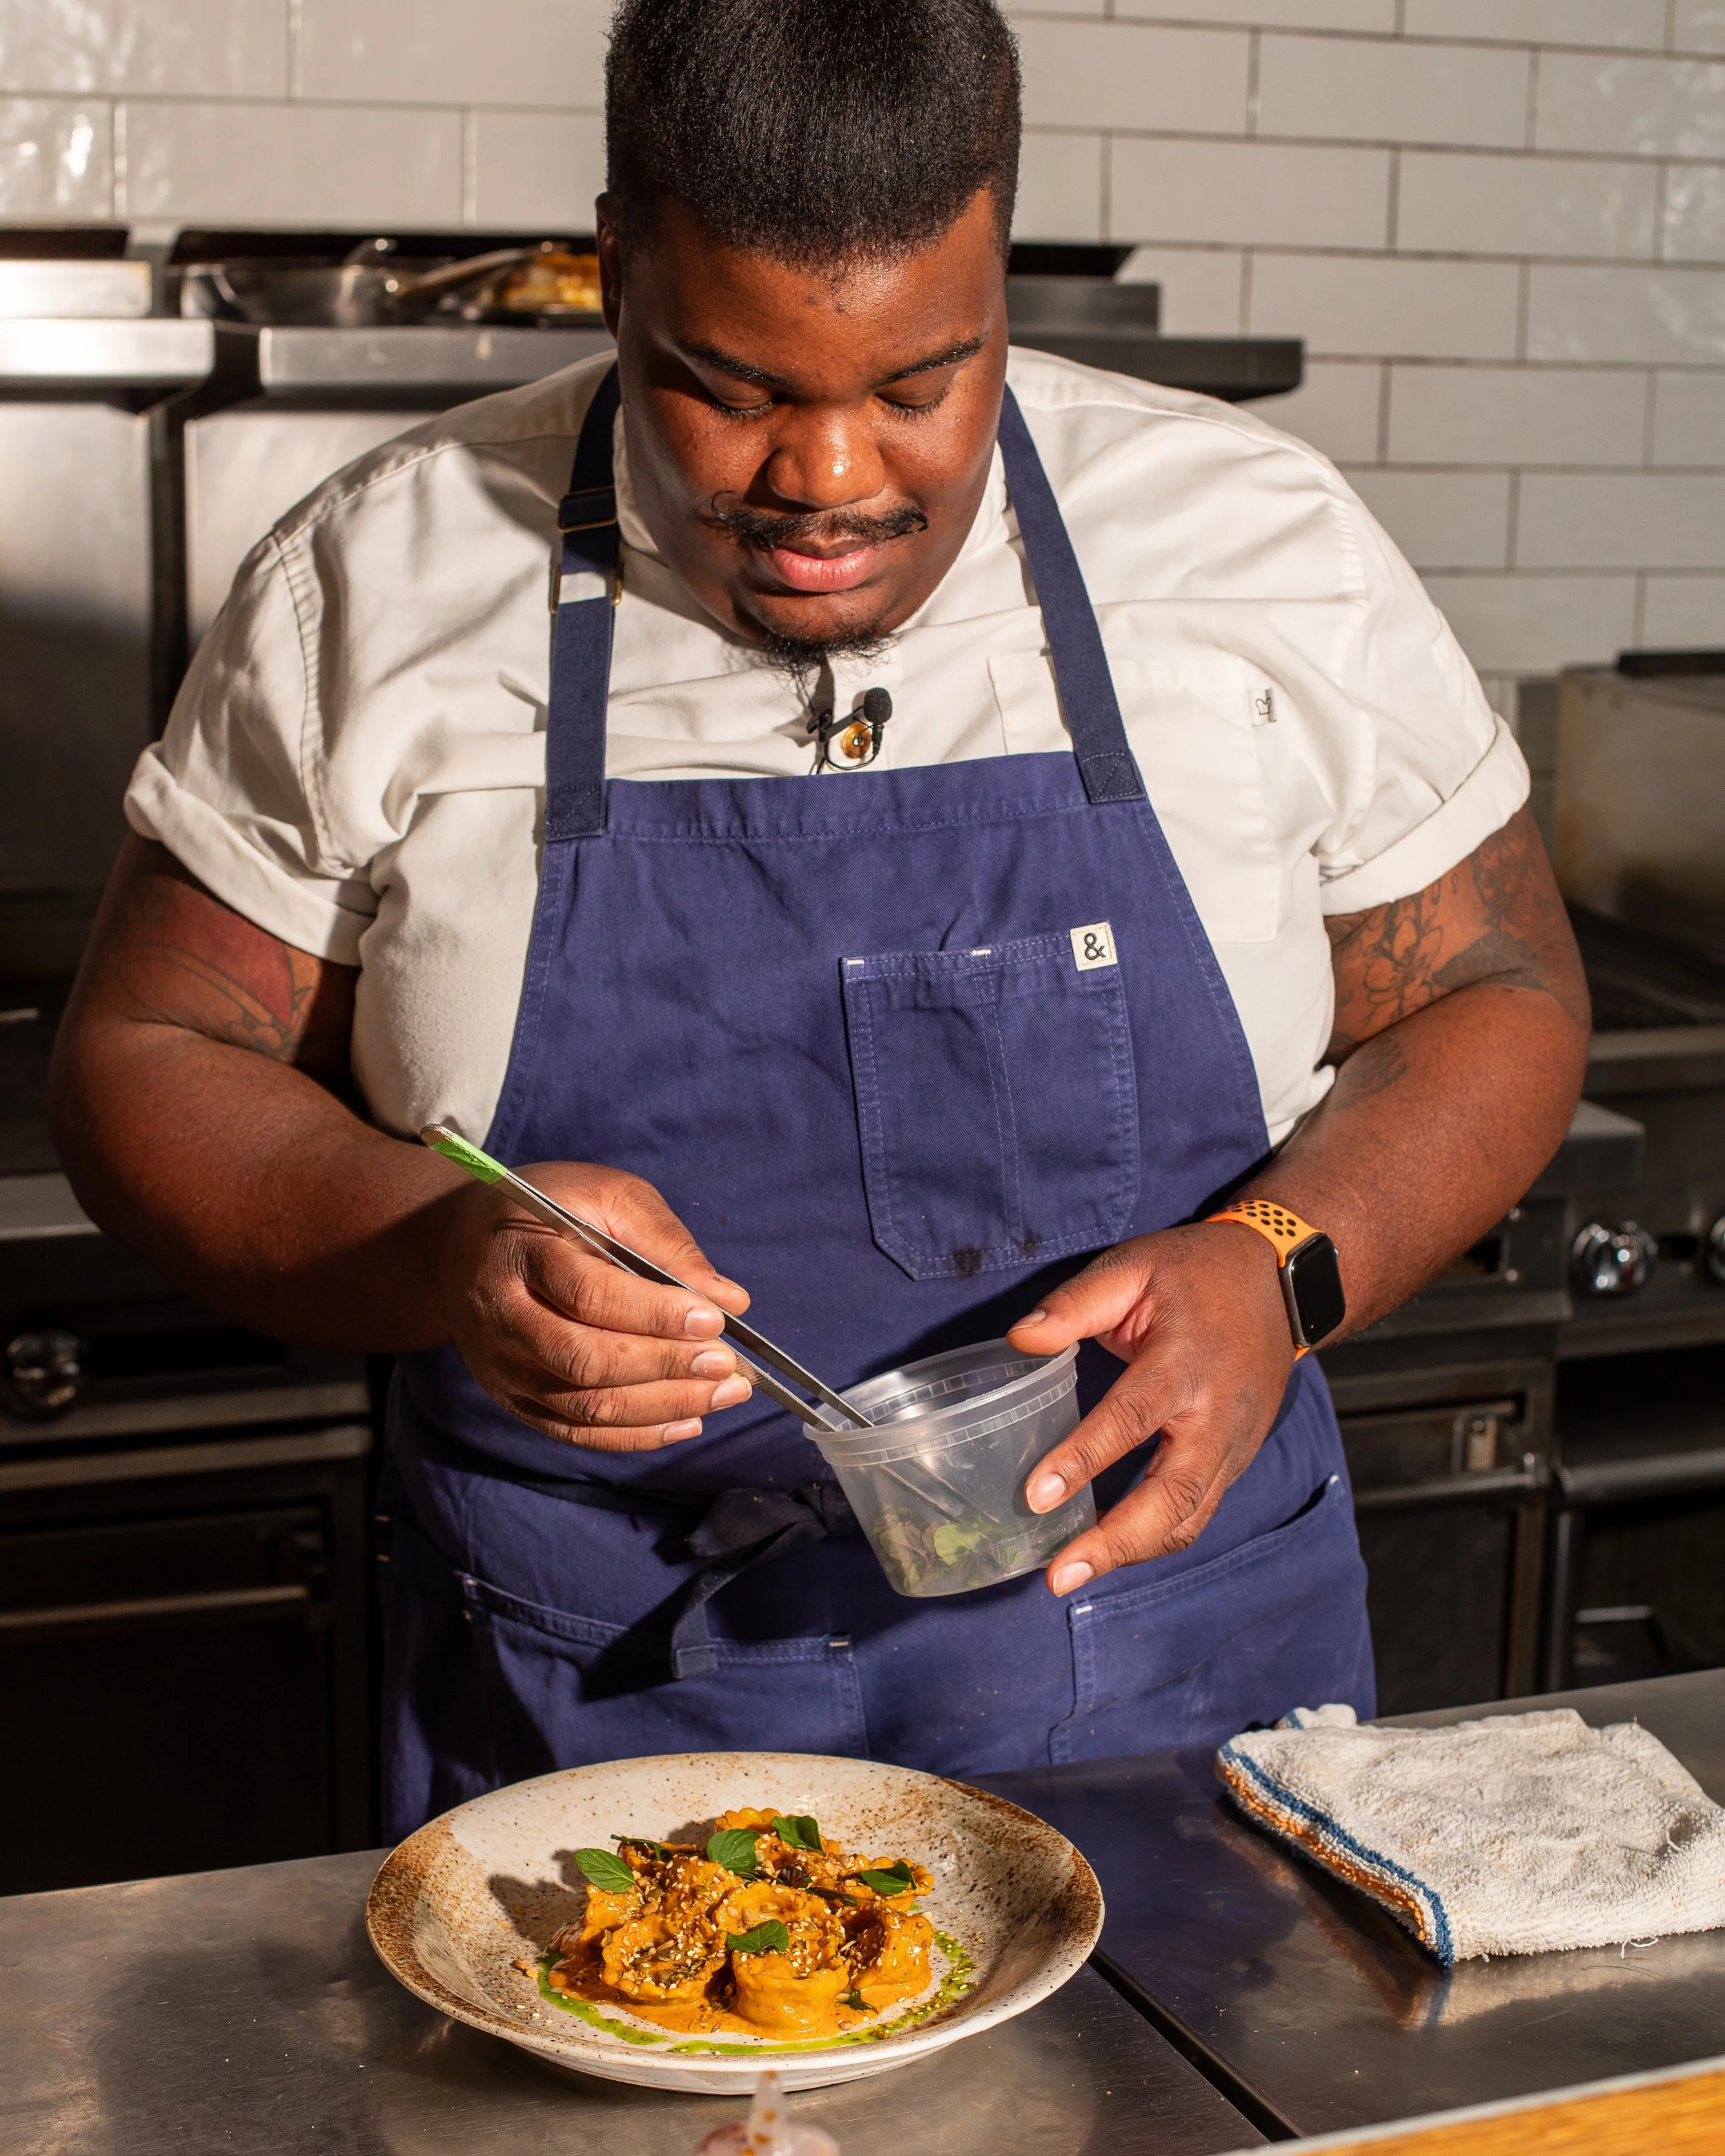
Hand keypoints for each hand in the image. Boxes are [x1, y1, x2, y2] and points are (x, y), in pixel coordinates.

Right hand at [438, 1160, 753, 1448]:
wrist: (461, 1246)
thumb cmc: (550, 1212)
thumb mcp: (606, 1195)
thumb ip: (664, 1241)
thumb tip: (729, 1299)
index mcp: (521, 1252)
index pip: (587, 1294)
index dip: (654, 1312)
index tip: (714, 1319)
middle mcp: (502, 1317)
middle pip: (585, 1359)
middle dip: (665, 1366)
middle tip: (727, 1366)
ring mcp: (504, 1366)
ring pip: (585, 1406)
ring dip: (664, 1406)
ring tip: (724, 1394)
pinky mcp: (514, 1399)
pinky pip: (578, 1431)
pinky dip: (637, 1435)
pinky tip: (687, 1420)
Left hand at [1005, 1222, 1294, 1595]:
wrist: (1280, 1283)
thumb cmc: (1197, 1272)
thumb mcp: (1134, 1266)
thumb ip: (1076, 1303)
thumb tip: (1020, 1338)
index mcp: (1185, 1361)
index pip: (1132, 1418)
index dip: (1083, 1460)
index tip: (1035, 1497)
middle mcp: (1216, 1415)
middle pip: (1171, 1495)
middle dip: (1113, 1542)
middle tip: (1056, 1576)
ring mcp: (1233, 1444)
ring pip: (1189, 1517)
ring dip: (1132, 1552)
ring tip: (1072, 1575)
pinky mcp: (1236, 1460)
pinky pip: (1198, 1512)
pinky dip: (1156, 1539)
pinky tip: (1110, 1551)